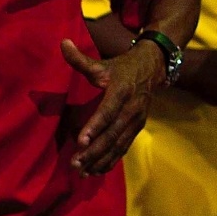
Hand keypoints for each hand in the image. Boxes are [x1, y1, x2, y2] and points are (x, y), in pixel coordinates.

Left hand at [61, 37, 162, 174]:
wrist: (153, 68)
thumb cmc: (122, 67)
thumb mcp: (102, 63)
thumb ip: (80, 59)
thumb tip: (62, 43)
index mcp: (121, 91)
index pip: (107, 111)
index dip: (94, 127)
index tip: (80, 141)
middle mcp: (131, 109)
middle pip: (112, 134)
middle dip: (94, 151)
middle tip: (75, 163)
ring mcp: (136, 121)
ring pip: (118, 145)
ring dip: (100, 160)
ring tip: (83, 172)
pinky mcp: (137, 129)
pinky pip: (123, 148)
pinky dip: (110, 161)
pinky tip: (96, 171)